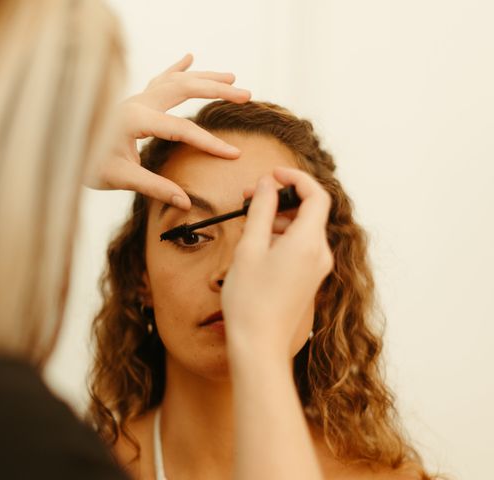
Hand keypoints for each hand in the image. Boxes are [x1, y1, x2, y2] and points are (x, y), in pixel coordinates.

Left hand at [84, 54, 250, 209]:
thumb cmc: (83, 163)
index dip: (209, 142)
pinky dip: (175, 67)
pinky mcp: (132, 101)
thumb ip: (154, 188)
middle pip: (184, 89)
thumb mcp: (119, 179)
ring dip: (204, 76)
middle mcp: (136, 103)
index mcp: (134, 119)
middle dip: (217, 91)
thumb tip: (185, 202)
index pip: (181, 129)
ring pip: (175, 80)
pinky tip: (188, 56)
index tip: (233, 153)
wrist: (57, 149)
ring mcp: (134, 98)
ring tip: (232, 77)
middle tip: (246, 95)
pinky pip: (158, 78)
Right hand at [221, 167, 332, 359]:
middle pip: (309, 210)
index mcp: (308, 242)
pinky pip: (300, 245)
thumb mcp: (250, 247)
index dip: (295, 178)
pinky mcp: (309, 278)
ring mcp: (317, 267)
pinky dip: (282, 236)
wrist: (259, 344)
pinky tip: (257, 244)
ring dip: (278, 217)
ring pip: (303, 228)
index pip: (316, 195)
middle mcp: (320, 253)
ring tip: (248, 222)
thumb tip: (267, 184)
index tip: (272, 174)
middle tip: (250, 196)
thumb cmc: (250, 299)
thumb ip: (261, 209)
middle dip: (281, 198)